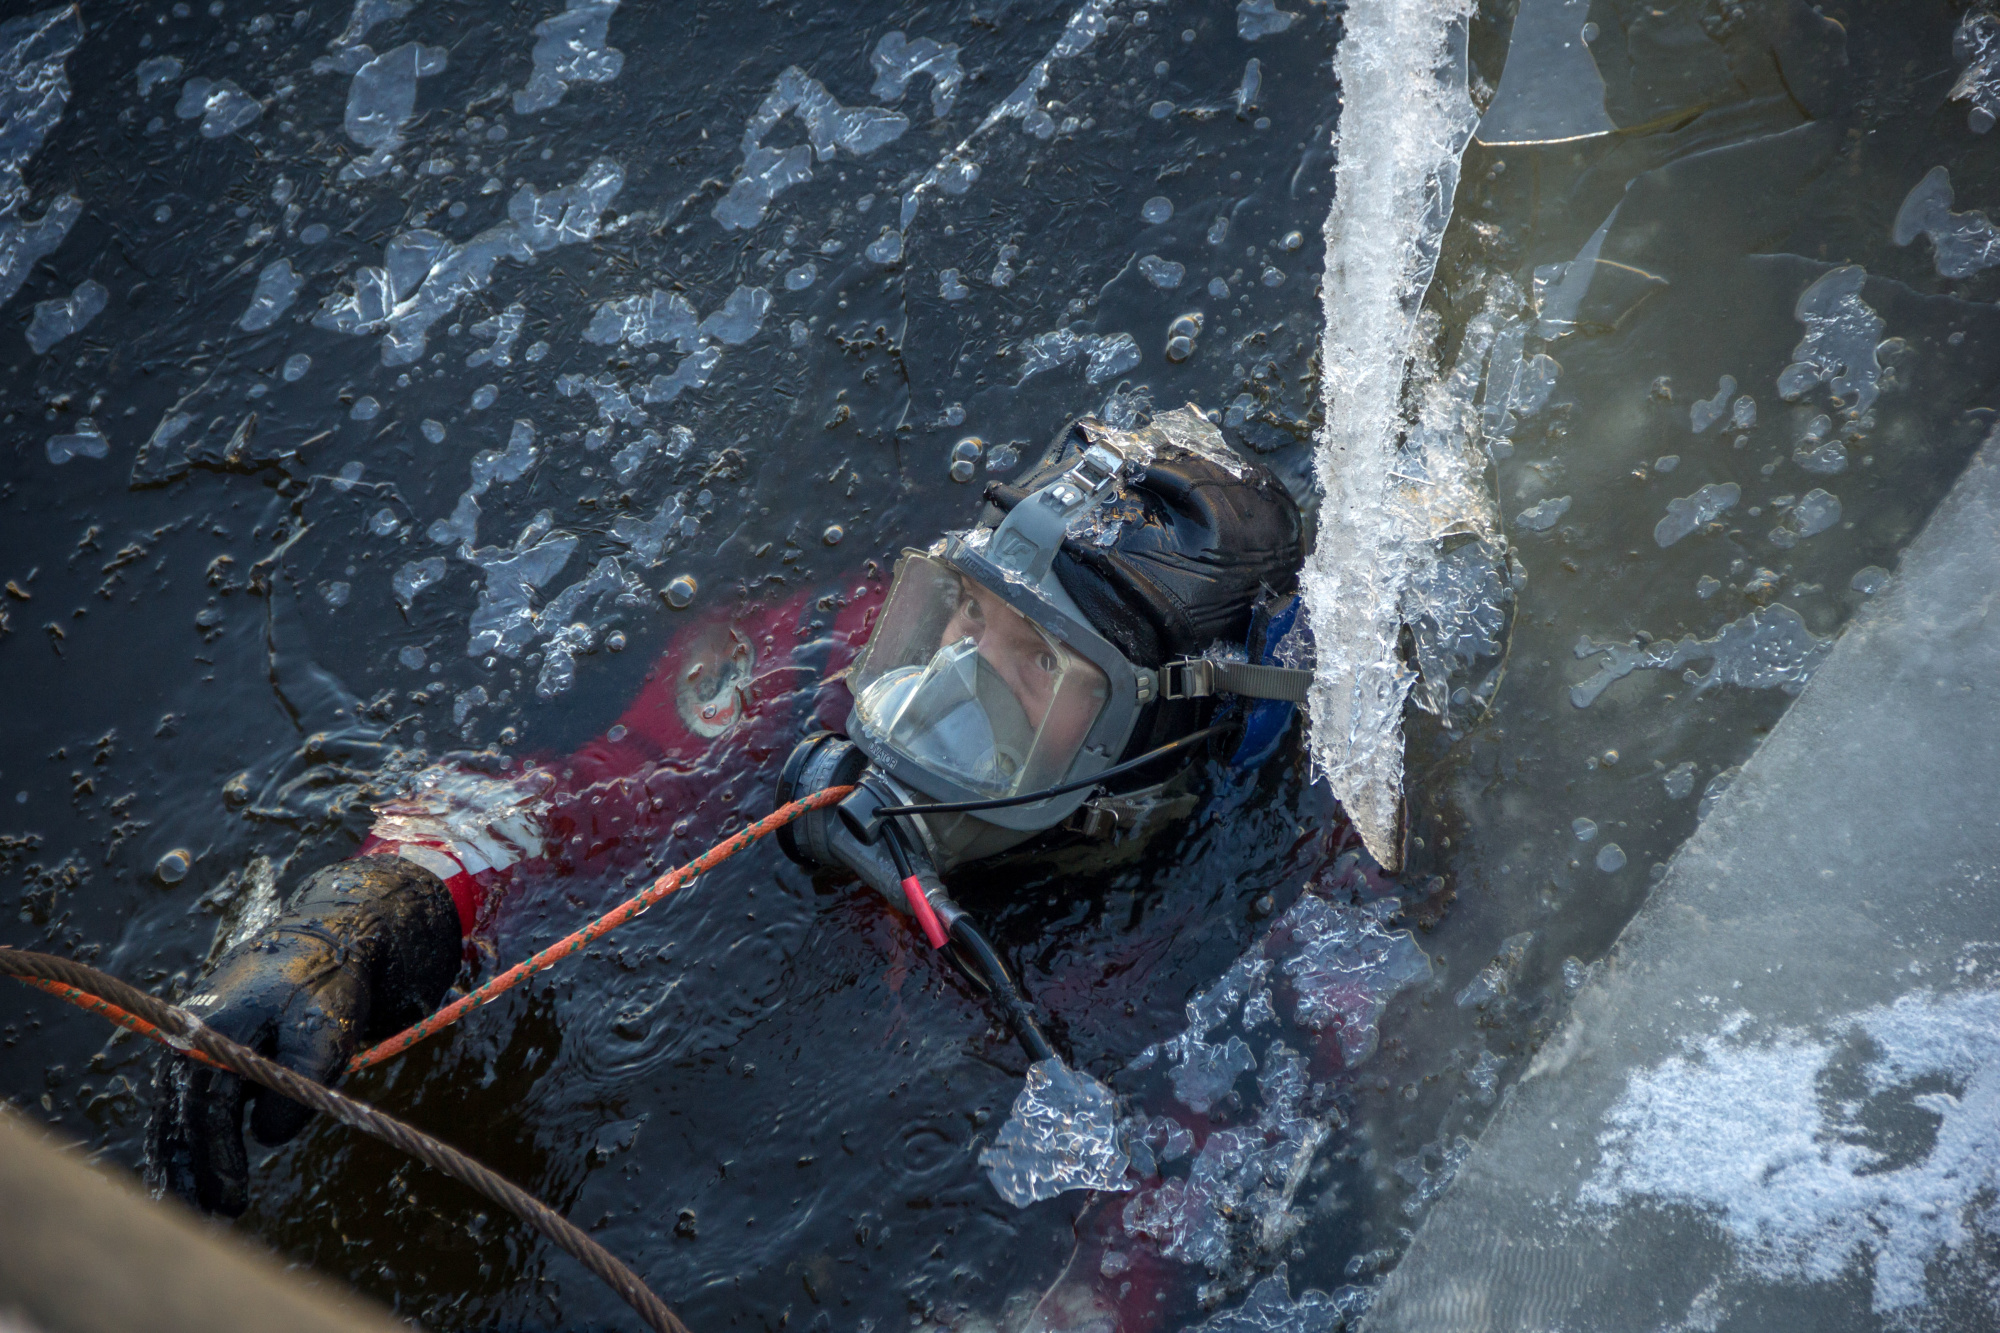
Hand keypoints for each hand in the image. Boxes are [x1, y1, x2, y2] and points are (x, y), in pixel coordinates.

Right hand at [146, 855, 460, 1214]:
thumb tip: (265, 1137)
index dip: (218, 1159)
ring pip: (179, 1113)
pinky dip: (190, 1135)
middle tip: (208, 1217)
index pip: (207, 1111)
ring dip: (184, 1159)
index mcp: (210, 1032)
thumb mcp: (325, 1032)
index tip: (233, 1199)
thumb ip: (297, 1085)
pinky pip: (191, 1100)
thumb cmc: (328, 983)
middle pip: (180, 1118)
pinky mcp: (210, 1046)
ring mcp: (196, 1041)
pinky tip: (196, 1170)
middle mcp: (191, 1037)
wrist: (330, 936)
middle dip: (191, 1171)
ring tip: (196, 1206)